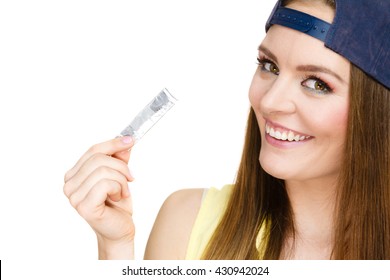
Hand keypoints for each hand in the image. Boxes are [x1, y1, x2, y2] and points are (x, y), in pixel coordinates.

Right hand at [64, 136, 134, 258]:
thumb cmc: (117, 205)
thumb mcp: (120, 176)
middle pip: (99, 158)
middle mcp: (69, 184)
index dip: (112, 143)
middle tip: (131, 178)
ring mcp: (74, 196)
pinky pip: (106, 184)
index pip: (92, 150)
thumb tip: (125, 140)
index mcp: (74, 174)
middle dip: (121, 166)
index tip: (130, 140)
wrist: (120, 230)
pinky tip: (119, 198)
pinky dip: (119, 188)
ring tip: (123, 191)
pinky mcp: (84, 206)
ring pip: (104, 170)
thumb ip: (119, 158)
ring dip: (122, 180)